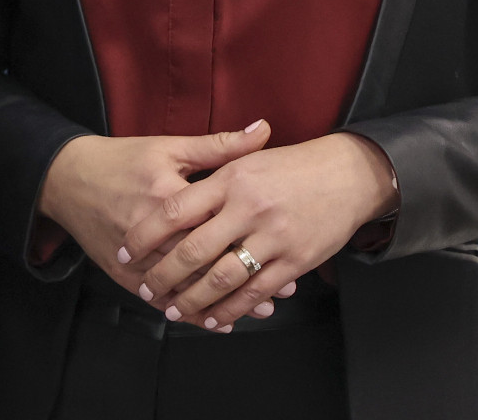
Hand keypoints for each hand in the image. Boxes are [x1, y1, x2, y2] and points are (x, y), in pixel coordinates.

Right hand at [36, 121, 274, 300]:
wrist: (67, 179)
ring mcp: (136, 259)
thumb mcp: (169, 146)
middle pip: (203, 263)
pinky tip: (215, 321)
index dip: (249, 240)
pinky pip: (160, 299)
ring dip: (222, 301)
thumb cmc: (122, 160)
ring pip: (185, 288)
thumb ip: (218, 146)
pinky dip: (189, 312)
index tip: (283, 247)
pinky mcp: (123, 274)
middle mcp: (152, 233)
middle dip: (243, 278)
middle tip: (281, 292)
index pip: (214, 224)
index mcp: (167, 196)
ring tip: (259, 309)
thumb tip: (263, 130)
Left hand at [124, 132, 398, 330]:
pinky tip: (214, 318)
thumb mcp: (248, 159)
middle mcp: (249, 208)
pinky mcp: (294, 261)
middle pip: (194, 250)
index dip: (148, 235)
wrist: (348, 174)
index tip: (128, 250)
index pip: (177, 210)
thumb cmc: (293, 166)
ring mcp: (273, 237)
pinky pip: (255, 293)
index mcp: (231, 179)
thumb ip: (211, 171)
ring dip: (193, 300)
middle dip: (164, 275)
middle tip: (146, 288)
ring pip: (222, 278)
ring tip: (173, 309)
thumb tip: (171, 188)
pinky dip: (231, 310)